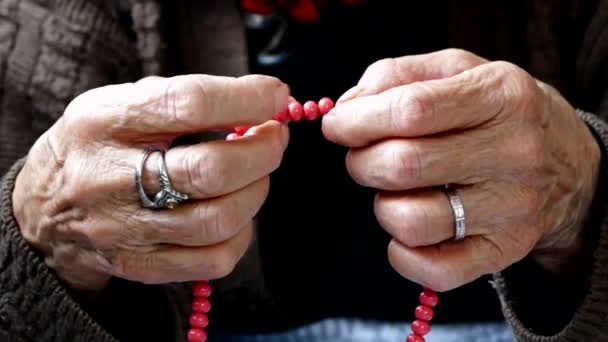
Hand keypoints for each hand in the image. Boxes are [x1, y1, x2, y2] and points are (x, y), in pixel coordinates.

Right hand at [13, 74, 289, 289]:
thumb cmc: (102, 144)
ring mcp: (126, 229)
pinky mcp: (142, 264)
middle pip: (210, 171)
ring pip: (218, 220)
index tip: (276, 96)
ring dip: (256, 191)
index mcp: (106, 121)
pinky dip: (242, 234)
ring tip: (256, 174)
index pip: (187, 104)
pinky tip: (237, 214)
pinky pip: (214, 260)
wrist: (48, 207)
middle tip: (275, 138)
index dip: (245, 99)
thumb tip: (263, 103)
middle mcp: (111, 177)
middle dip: (263, 152)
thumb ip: (184, 99)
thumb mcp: (122, 102)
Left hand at [322, 49, 600, 290]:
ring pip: (411, 221)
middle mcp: (513, 152)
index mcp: (500, 96)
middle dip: (361, 162)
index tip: (336, 126)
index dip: (358, 121)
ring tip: (395, 191)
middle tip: (363, 157)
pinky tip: (408, 229)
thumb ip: (396, 76)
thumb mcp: (456, 70)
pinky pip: (433, 270)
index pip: (411, 110)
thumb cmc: (496, 112)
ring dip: (382, 206)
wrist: (566, 163)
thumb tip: (348, 107)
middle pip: (403, 165)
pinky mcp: (503, 251)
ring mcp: (511, 208)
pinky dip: (402, 254)